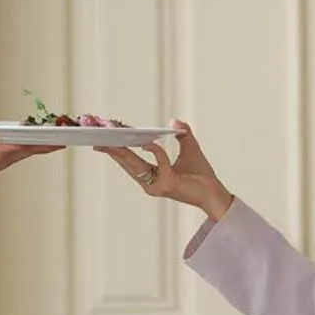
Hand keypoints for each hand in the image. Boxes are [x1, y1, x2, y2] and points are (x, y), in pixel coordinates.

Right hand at [104, 121, 234, 220]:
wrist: (215, 193)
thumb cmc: (202, 177)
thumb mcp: (190, 149)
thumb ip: (182, 134)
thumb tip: (175, 120)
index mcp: (152, 176)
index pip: (131, 161)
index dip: (119, 149)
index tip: (108, 137)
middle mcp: (150, 183)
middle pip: (127, 163)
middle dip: (113, 149)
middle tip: (100, 137)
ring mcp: (157, 186)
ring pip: (136, 164)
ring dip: (123, 151)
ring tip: (112, 139)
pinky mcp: (167, 184)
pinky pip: (159, 163)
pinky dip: (154, 151)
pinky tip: (148, 141)